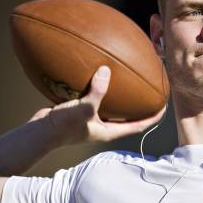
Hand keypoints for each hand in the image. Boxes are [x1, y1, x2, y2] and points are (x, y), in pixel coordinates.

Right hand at [29, 66, 165, 145]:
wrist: (37, 132)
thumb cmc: (62, 127)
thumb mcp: (83, 108)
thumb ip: (97, 91)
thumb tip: (107, 70)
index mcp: (109, 131)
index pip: (139, 125)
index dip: (153, 117)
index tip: (165, 106)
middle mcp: (103, 125)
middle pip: (127, 114)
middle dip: (138, 103)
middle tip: (149, 88)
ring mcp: (90, 117)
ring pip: (110, 104)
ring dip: (118, 93)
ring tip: (126, 77)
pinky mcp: (78, 109)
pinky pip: (92, 95)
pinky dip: (96, 84)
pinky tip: (97, 70)